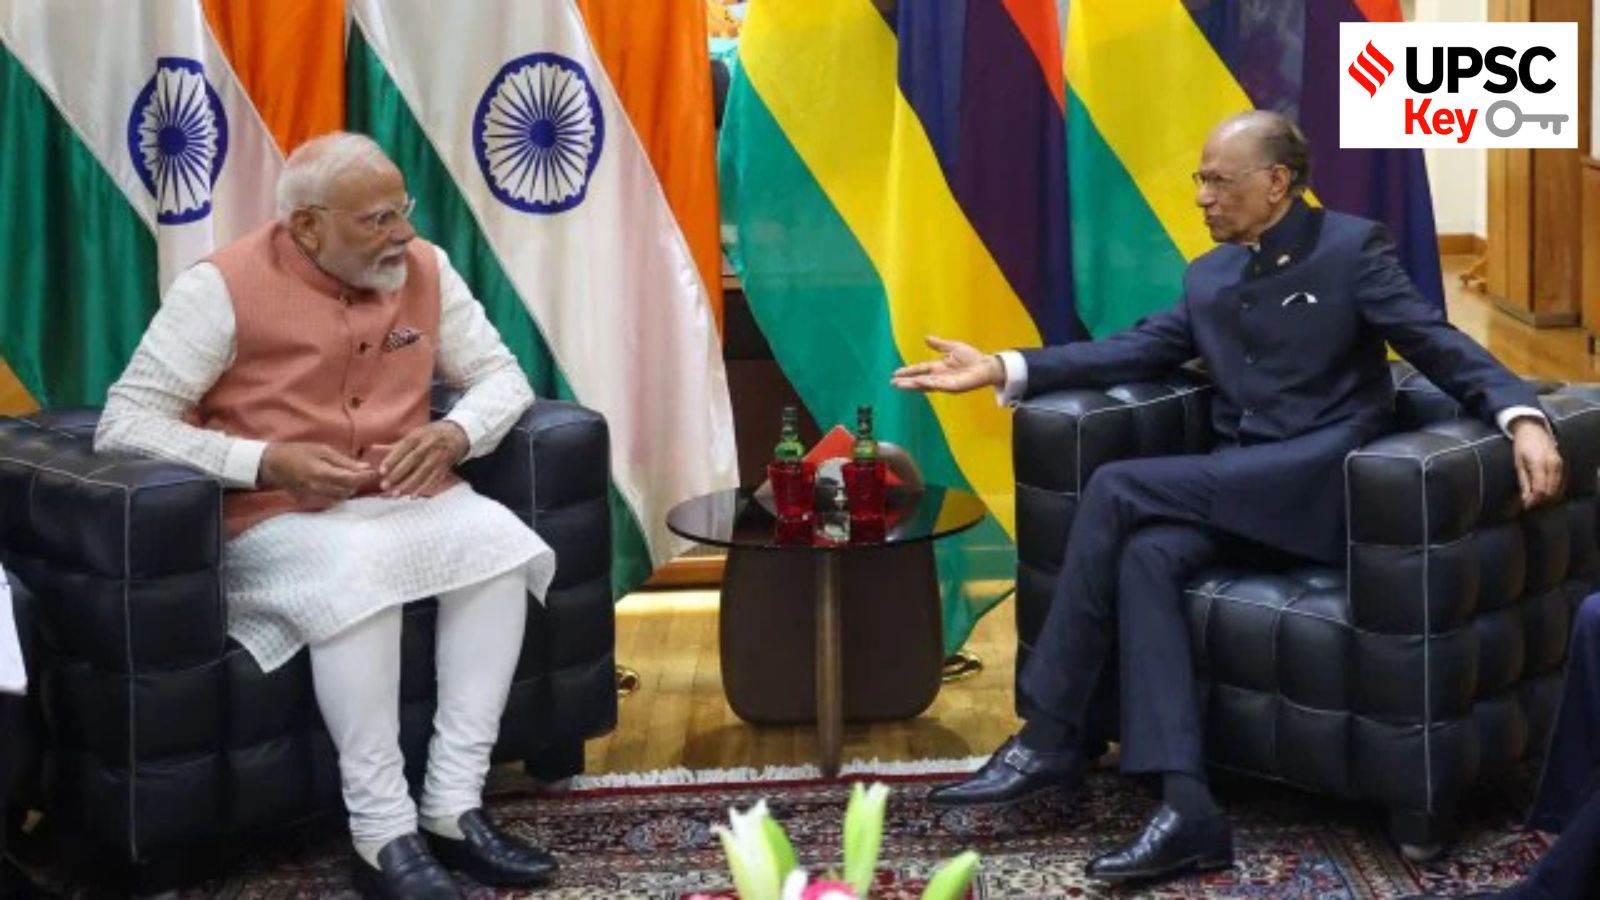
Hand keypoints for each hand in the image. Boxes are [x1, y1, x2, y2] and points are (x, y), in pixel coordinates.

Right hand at [259, 442, 374, 502]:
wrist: (272, 464)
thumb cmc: (298, 452)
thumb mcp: (321, 450)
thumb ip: (343, 461)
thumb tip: (365, 467)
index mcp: (322, 472)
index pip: (351, 479)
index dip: (365, 477)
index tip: (375, 473)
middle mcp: (318, 488)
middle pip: (347, 491)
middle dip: (358, 483)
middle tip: (363, 474)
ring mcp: (312, 496)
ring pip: (340, 498)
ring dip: (349, 490)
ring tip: (350, 478)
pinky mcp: (308, 501)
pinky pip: (329, 501)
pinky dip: (337, 495)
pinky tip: (338, 486)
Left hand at [380, 421, 468, 496]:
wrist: (458, 433)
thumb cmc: (431, 434)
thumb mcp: (415, 434)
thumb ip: (395, 444)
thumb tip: (371, 449)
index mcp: (419, 436)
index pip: (403, 448)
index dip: (392, 459)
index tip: (381, 470)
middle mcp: (429, 445)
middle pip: (413, 461)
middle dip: (398, 474)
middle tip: (385, 485)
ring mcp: (438, 456)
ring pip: (423, 472)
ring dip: (409, 484)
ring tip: (396, 494)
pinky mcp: (445, 466)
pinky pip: (434, 478)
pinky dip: (424, 488)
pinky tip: (414, 496)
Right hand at [890, 336, 1003, 393]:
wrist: (986, 365)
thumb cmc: (972, 357)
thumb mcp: (953, 347)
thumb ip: (939, 344)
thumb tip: (926, 338)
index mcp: (938, 367)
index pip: (920, 369)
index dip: (908, 371)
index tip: (895, 373)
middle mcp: (939, 377)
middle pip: (919, 379)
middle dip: (906, 382)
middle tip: (893, 383)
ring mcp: (945, 383)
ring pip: (925, 384)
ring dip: (912, 385)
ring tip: (900, 385)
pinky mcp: (952, 387)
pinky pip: (937, 385)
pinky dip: (927, 384)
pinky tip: (918, 382)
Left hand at [1510, 417, 1562, 508]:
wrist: (1533, 430)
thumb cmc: (1522, 446)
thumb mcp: (1518, 464)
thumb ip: (1523, 482)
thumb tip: (1525, 500)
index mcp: (1539, 464)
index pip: (1540, 490)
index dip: (1533, 501)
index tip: (1526, 506)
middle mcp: (1552, 465)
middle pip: (1551, 492)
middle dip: (1540, 502)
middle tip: (1529, 505)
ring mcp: (1560, 465)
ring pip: (1558, 490)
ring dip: (1548, 499)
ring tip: (1536, 501)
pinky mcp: (1563, 465)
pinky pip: (1561, 484)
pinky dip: (1554, 492)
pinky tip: (1545, 495)